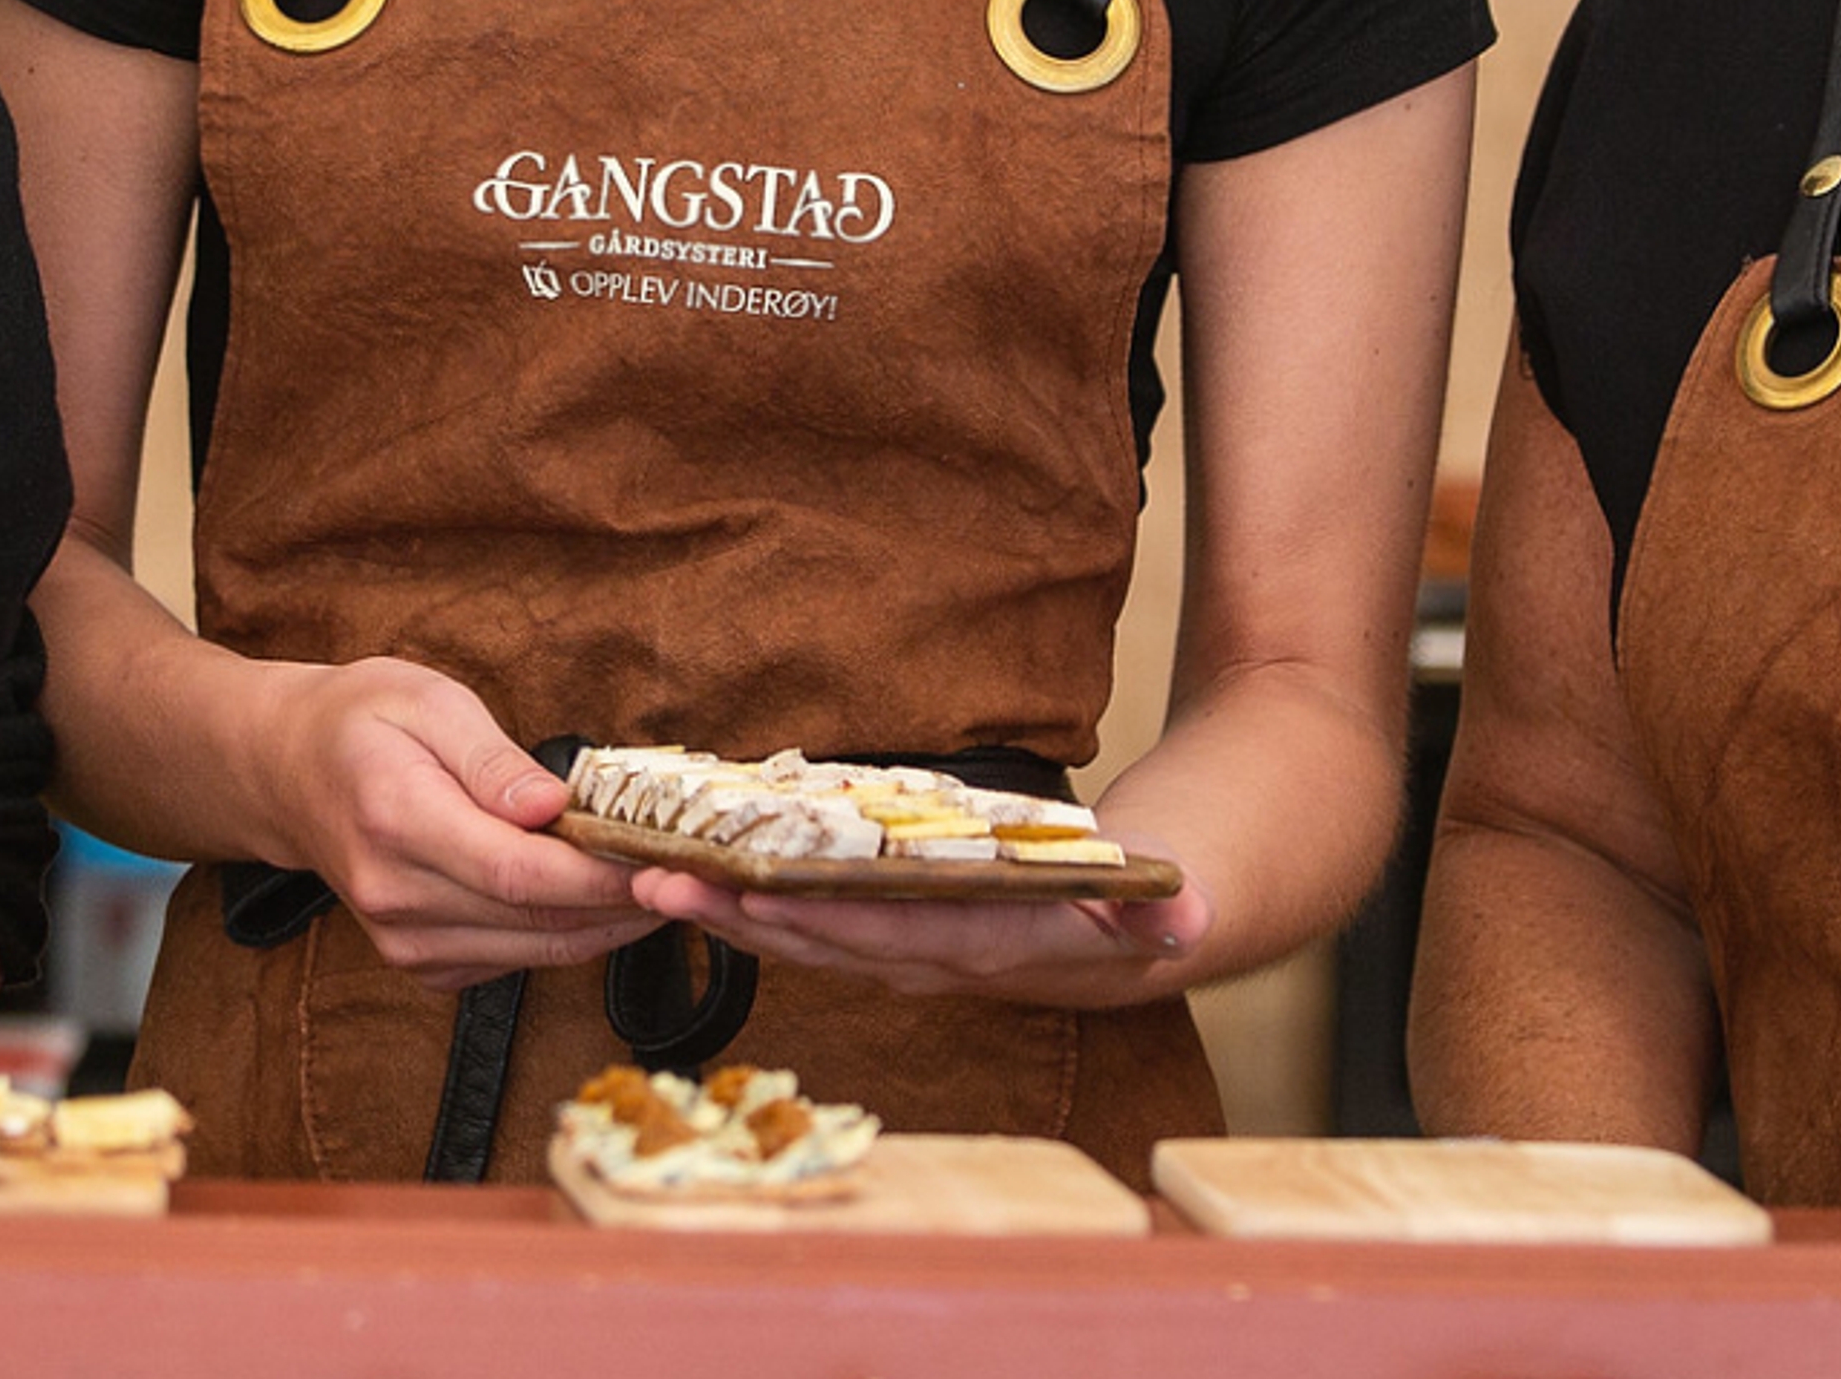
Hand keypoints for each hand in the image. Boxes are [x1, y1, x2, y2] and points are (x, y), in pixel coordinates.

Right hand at [264, 657, 659, 990]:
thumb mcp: (426, 700)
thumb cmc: (361, 721)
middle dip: (625, 905)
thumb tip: (553, 806)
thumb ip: (491, 760)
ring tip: (670, 884)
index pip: (519, 873)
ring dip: (609, 926)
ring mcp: (404, 942)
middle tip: (696, 875)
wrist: (286, 771)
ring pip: (535, 952)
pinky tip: (609, 901)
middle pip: (536, 922)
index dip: (601, 878)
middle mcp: (397, 899)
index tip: (666, 862)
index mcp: (397, 822)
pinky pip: (515, 960)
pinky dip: (569, 936)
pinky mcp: (421, 963)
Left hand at [628, 849, 1214, 1006]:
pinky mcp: (906, 937)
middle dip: (737, 916)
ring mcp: (918, 955)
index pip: (894, 937)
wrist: (1161, 927)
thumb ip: (1172, 913)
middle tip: (655, 881)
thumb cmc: (1159, 899)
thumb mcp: (1175, 905)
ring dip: (730, 914)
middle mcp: (942, 965)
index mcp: (995, 952)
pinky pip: (821, 922)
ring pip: (808, 938)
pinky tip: (706, 876)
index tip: (752, 894)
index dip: (821, 919)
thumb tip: (1188, 914)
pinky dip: (761, 902)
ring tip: (651, 878)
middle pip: (823, 943)